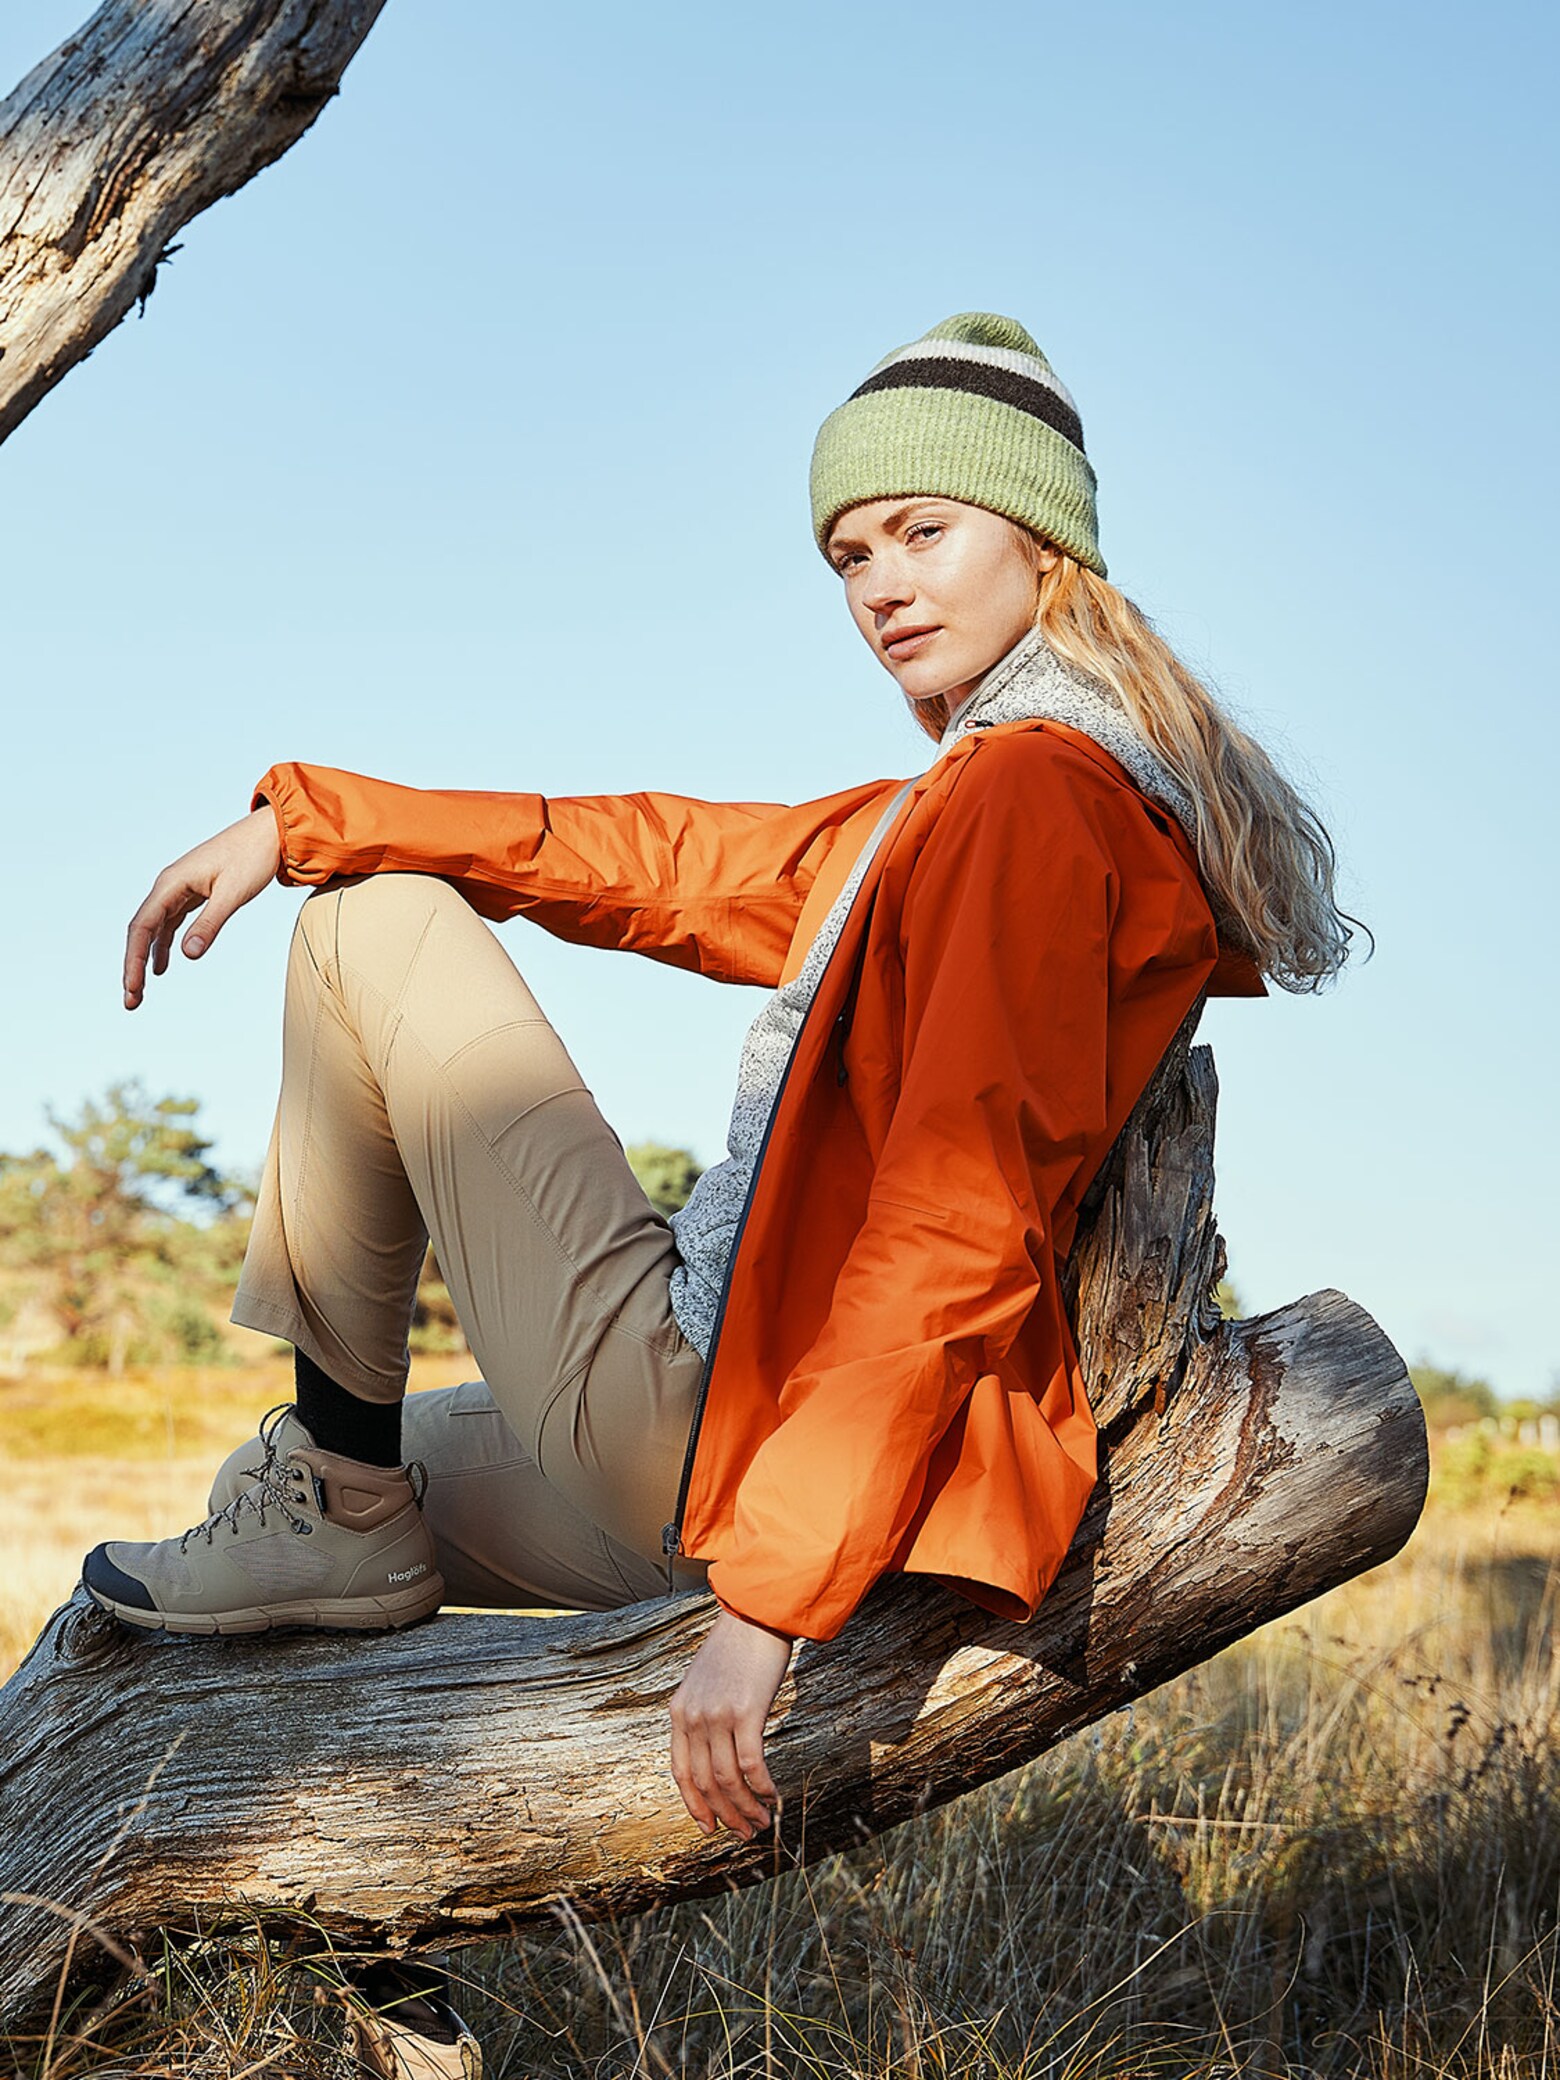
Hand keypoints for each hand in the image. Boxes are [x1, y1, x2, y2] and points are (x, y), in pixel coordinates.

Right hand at [123, 806, 282, 1008]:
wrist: (268, 834)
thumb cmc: (253, 858)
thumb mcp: (233, 894)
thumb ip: (210, 924)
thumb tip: (188, 955)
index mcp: (172, 883)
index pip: (142, 926)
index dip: (133, 959)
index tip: (132, 987)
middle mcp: (169, 886)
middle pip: (141, 930)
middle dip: (133, 965)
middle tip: (132, 1001)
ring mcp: (179, 889)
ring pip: (154, 929)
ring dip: (146, 959)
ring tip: (140, 991)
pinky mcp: (193, 894)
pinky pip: (170, 923)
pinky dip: (164, 945)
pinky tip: (163, 967)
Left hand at [669, 1608, 792, 1838]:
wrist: (755, 1614)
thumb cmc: (736, 1648)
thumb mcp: (705, 1682)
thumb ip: (703, 1715)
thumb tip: (714, 1754)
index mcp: (679, 1712)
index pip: (680, 1772)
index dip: (694, 1805)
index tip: (709, 1827)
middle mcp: (693, 1717)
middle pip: (704, 1782)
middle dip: (725, 1815)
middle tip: (743, 1834)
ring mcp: (717, 1715)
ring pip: (727, 1779)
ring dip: (745, 1808)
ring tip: (761, 1823)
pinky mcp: (746, 1711)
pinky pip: (751, 1764)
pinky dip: (762, 1787)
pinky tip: (773, 1798)